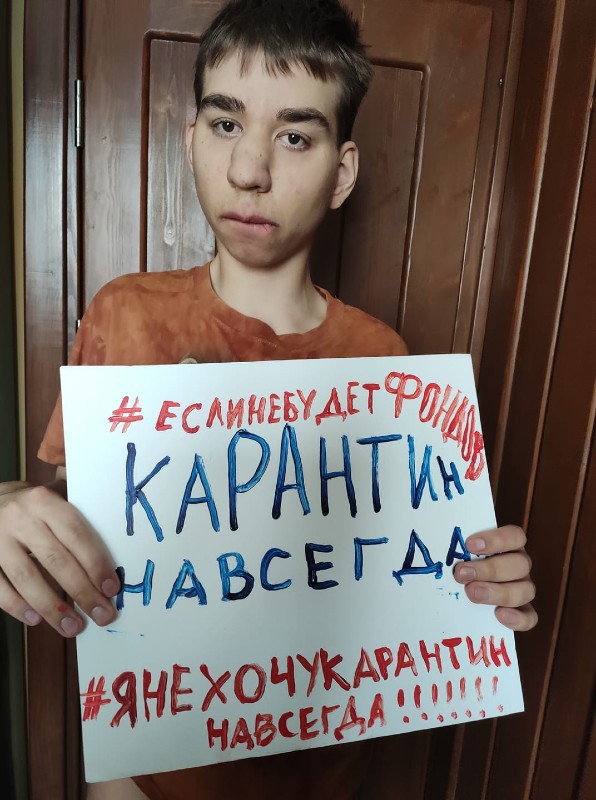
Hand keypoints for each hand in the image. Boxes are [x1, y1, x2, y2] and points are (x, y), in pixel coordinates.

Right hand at [0, 481, 119, 636]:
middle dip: (82, 592)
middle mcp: (20, 518)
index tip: (111, 589)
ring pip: (26, 577)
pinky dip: (17, 606)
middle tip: (102, 615)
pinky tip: (35, 619)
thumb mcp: (54, 494)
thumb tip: (120, 538)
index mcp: (44, 501)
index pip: (76, 533)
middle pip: (56, 560)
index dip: (95, 563)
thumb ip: (82, 509)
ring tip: (73, 627)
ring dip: (52, 607)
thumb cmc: (32, 505)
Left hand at [453, 525, 536, 631]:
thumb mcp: (455, 552)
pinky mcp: (522, 612)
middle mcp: (519, 566)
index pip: (514, 536)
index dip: (496, 539)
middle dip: (490, 569)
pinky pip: (529, 617)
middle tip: (462, 573)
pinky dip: (518, 618)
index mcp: (508, 546)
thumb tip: (429, 538)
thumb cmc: (457, 565)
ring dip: (498, 592)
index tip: (469, 545)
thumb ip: (452, 546)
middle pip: (519, 564)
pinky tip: (499, 615)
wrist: (458, 596)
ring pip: (525, 590)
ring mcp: (523, 589)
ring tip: (473, 593)